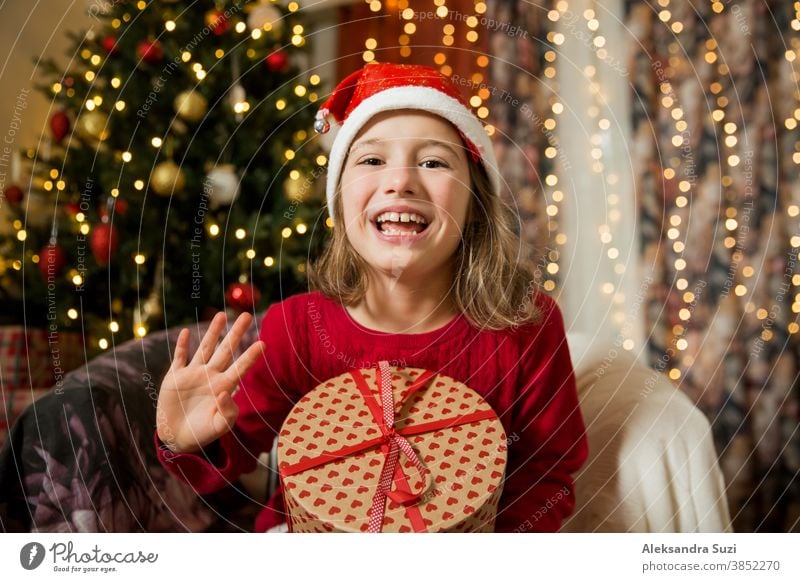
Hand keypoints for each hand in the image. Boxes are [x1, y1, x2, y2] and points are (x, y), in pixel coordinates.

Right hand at [156, 312, 264, 453]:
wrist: (178, 439)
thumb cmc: (203, 433)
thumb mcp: (219, 426)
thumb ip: (227, 412)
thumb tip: (226, 393)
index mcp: (224, 386)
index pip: (241, 367)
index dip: (251, 356)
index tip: (263, 343)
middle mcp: (211, 376)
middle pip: (226, 350)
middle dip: (236, 333)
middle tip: (247, 315)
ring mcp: (193, 374)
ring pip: (205, 348)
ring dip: (213, 332)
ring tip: (222, 314)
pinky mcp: (175, 378)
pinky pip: (179, 358)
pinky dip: (181, 345)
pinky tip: (186, 332)